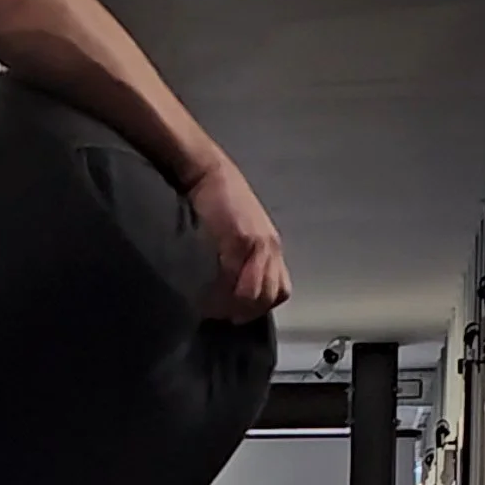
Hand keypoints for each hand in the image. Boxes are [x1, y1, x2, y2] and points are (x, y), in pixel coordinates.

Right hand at [188, 158, 289, 320]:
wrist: (206, 172)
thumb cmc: (216, 200)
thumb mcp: (238, 231)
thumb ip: (243, 257)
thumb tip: (230, 289)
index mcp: (272, 246)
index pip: (279, 291)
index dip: (258, 307)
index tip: (236, 310)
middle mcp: (272, 248)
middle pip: (267, 298)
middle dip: (243, 311)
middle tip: (220, 312)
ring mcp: (259, 245)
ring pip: (254, 295)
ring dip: (231, 306)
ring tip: (211, 305)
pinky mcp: (242, 241)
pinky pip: (236, 281)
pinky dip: (220, 294)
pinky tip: (205, 294)